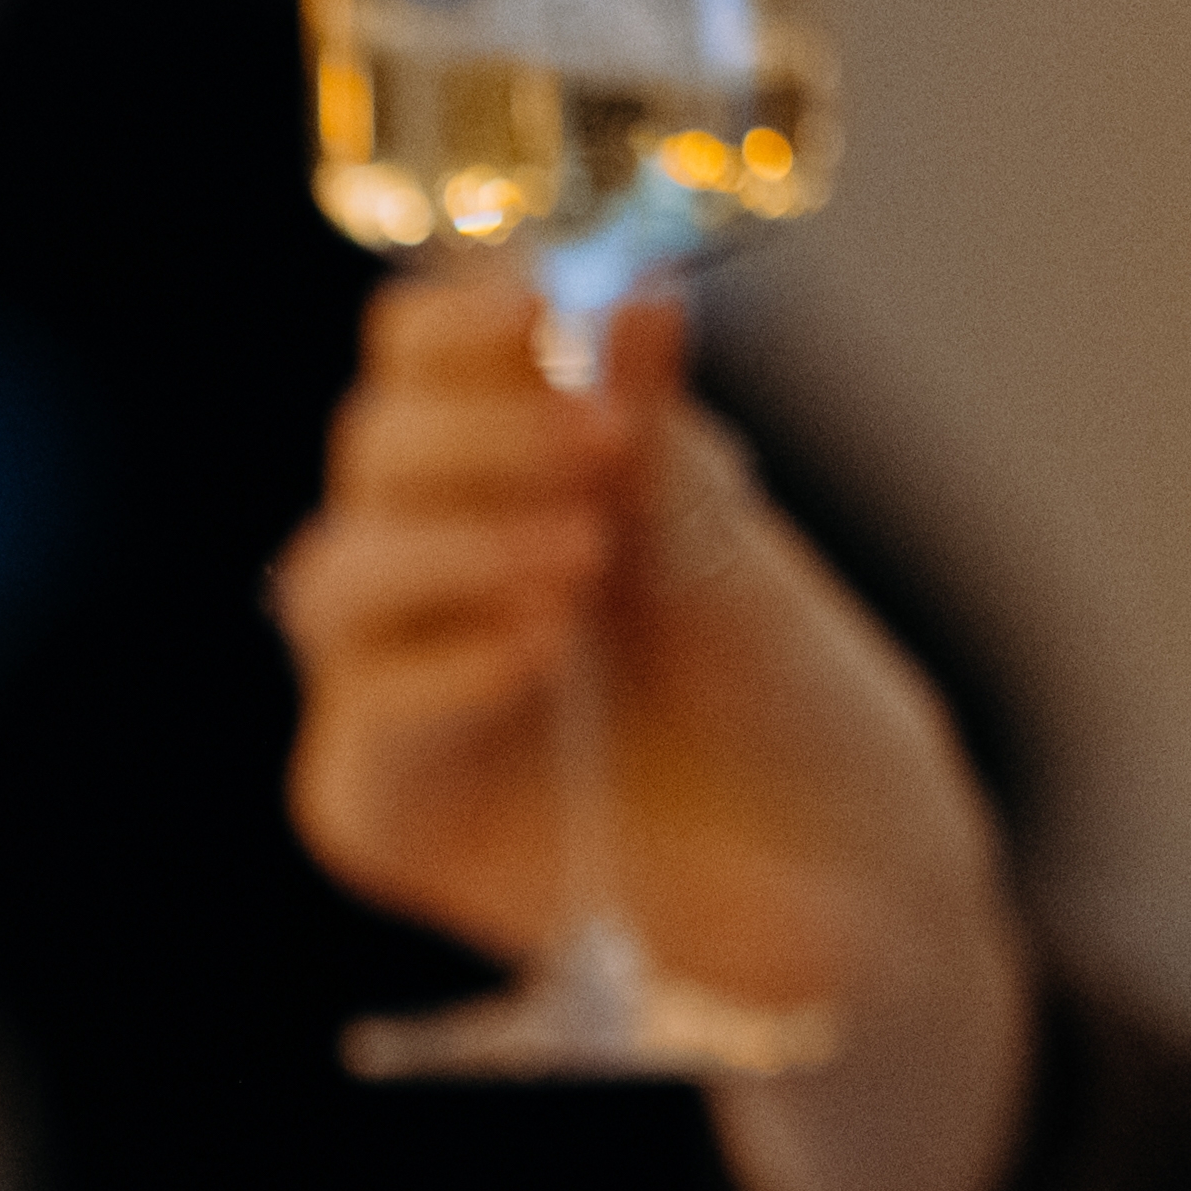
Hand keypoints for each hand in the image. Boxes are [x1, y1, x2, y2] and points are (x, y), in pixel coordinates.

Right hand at [276, 272, 1028, 1190]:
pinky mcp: (389, 810)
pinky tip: (541, 651)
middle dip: (471, 432)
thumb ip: (664, 447)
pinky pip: (366, 727)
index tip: (553, 301)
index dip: (464, 316)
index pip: (421, 358)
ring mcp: (399, 692)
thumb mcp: (744, 561)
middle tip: (593, 437)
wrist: (859, 897)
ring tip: (580, 559)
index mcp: (514, 475)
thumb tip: (631, 294)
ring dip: (448, 546)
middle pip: (369, 453)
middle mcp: (438, 571)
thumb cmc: (806, 721)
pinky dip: (445, 674)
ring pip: (331, 579)